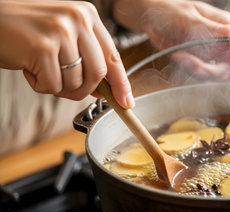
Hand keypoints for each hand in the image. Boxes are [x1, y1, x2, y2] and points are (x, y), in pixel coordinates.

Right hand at [0, 0, 133, 107]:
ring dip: (57, 86)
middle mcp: (78, 20)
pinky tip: (28, 68)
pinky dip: (40, 85)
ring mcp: (61, 33)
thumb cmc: (25, 29)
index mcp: (87, 15)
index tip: (126, 101)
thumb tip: (104, 89)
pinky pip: (53, 85)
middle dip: (83, 89)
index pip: (113, 56)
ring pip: (75, 82)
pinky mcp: (43, 48)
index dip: (121, 83)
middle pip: (98, 73)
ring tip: (39, 68)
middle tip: (65, 87)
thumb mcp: (63, 35)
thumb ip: (86, 57)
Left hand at [113, 0, 229, 80]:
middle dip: (213, 72)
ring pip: (216, 74)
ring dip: (198, 71)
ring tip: (180, 56)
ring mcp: (213, 53)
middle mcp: (223, 41)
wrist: (152, 18)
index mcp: (227, 25)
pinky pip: (202, 75)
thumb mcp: (188, 17)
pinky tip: (178, 57)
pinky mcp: (201, 61)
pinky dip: (190, 70)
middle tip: (193, 66)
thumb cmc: (170, 9)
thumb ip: (209, 27)